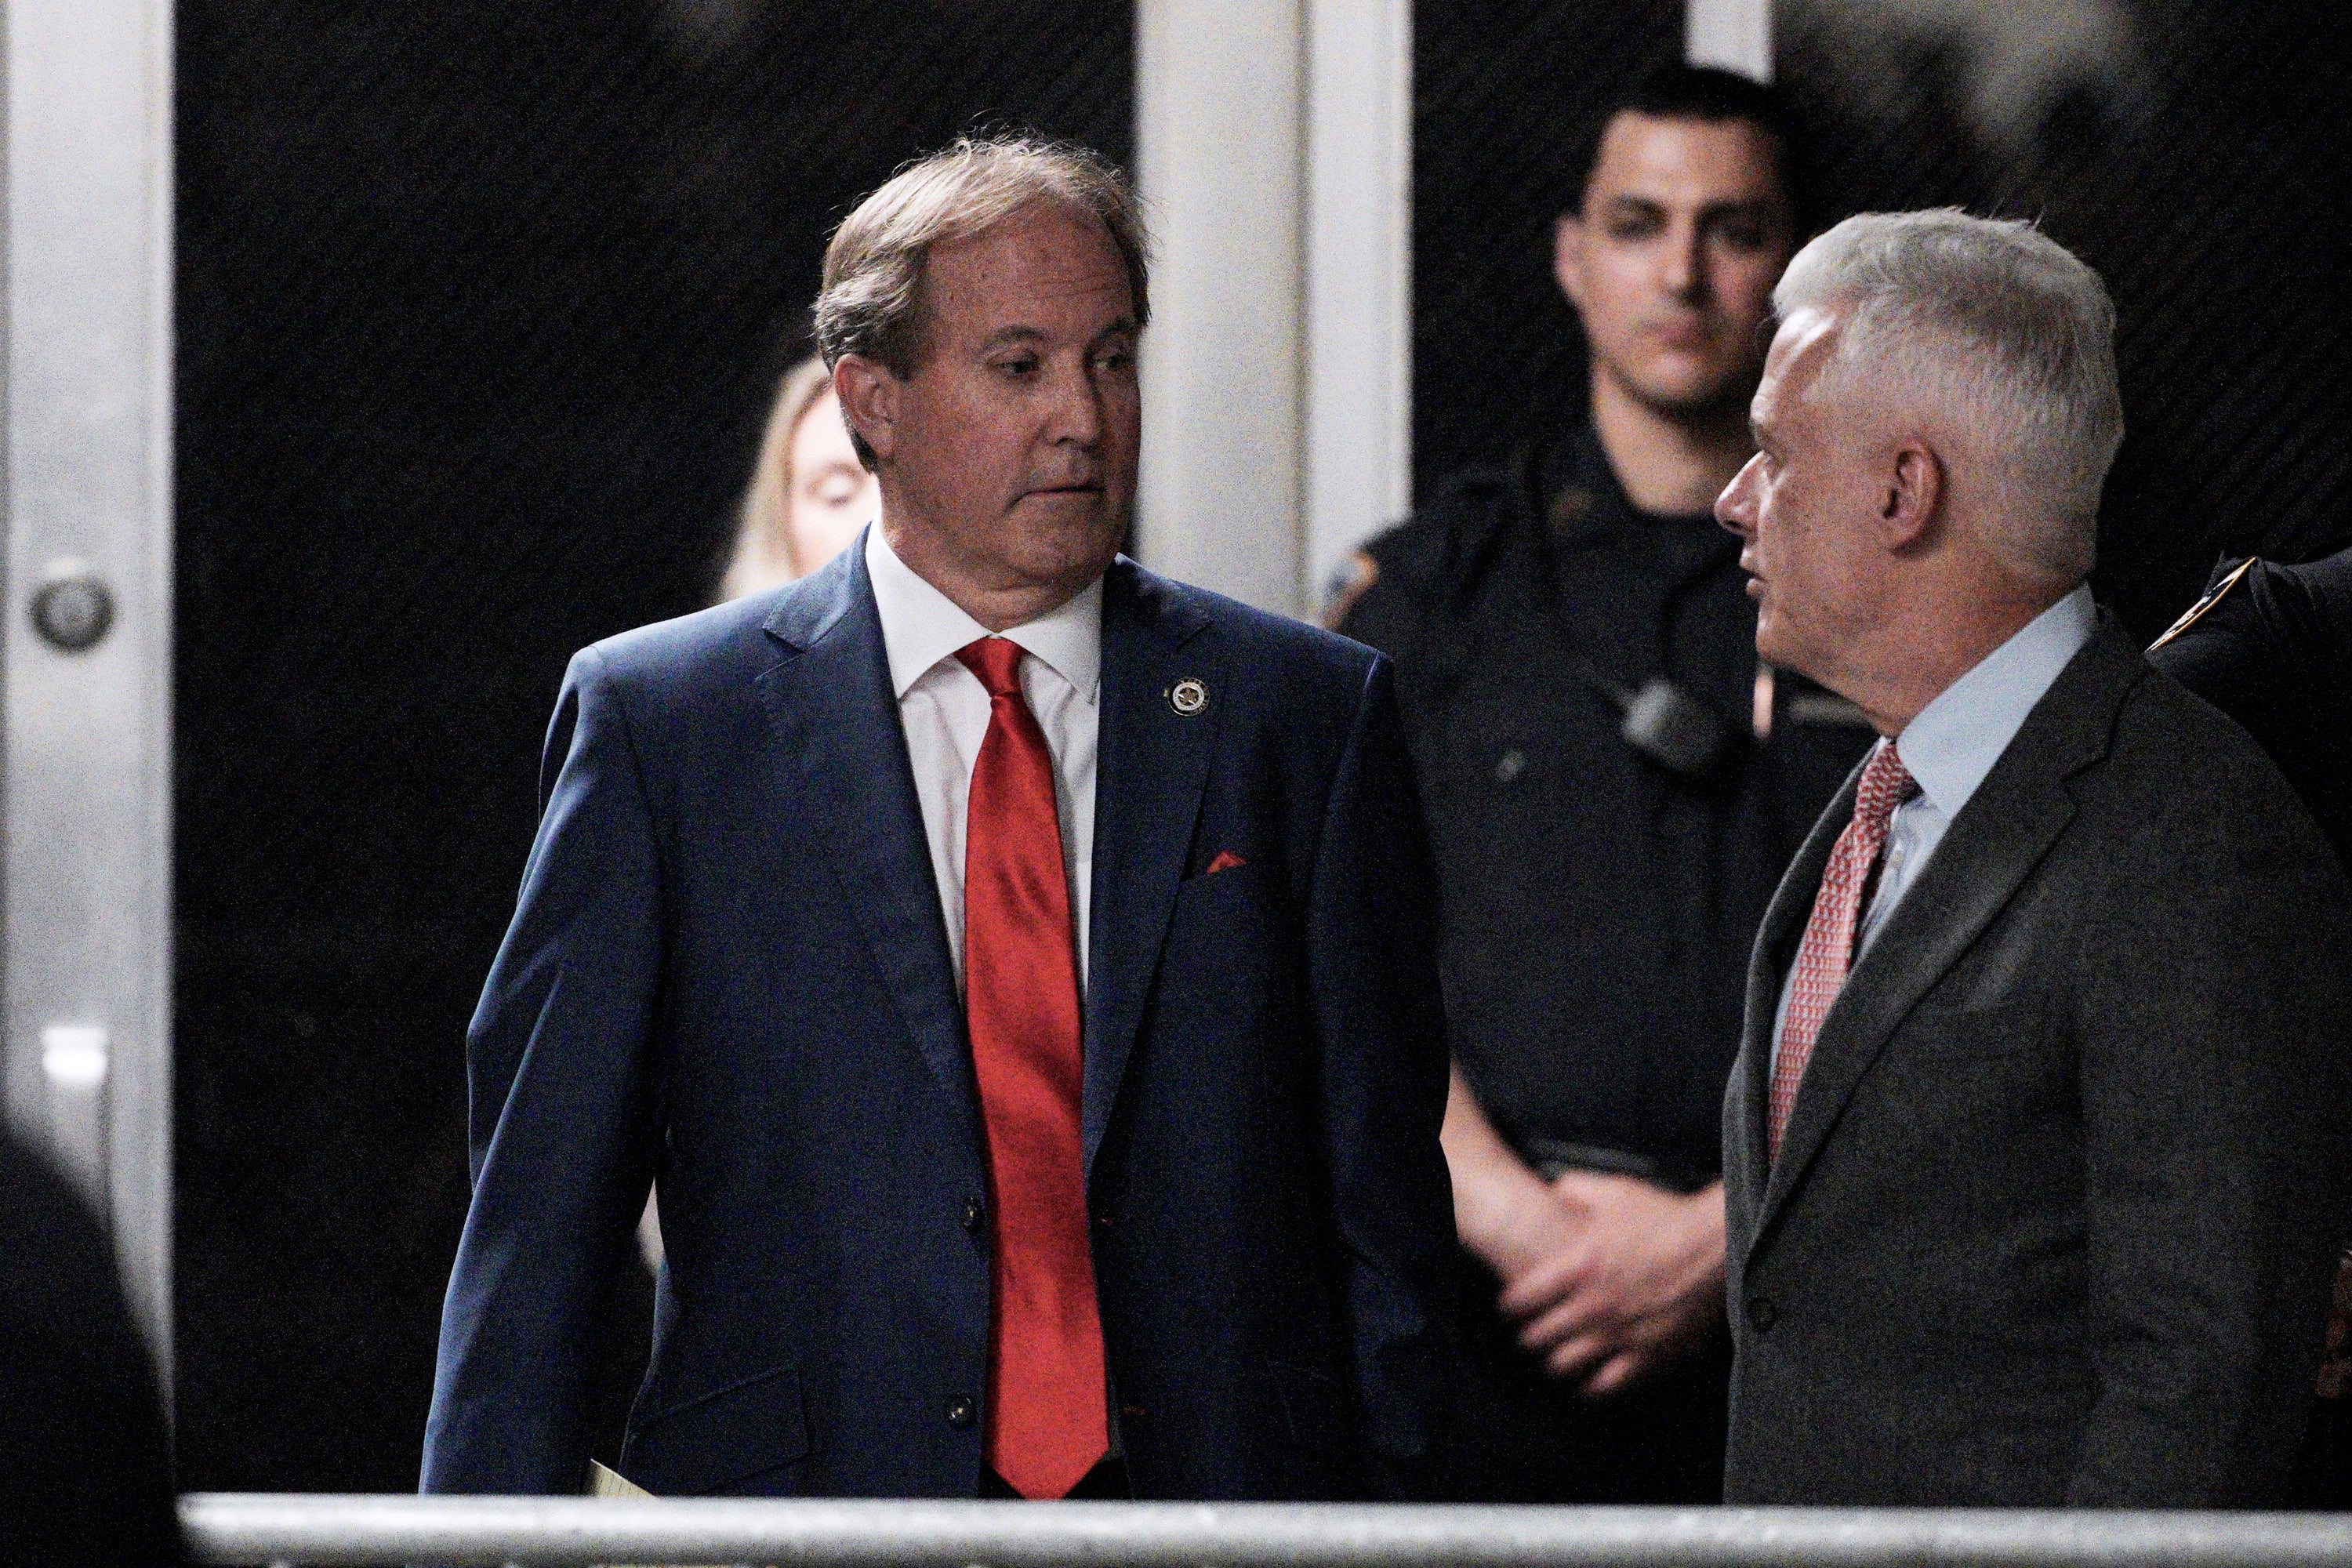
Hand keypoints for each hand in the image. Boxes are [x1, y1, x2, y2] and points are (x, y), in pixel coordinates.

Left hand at [1495, 1173, 1726, 1395]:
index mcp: (1579, 1267)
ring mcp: (1620, 1333)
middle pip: (1537, 1337)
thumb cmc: (1666, 1217)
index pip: (1520, 1300)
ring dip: (1553, 1363)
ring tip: (1551, 1360)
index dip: (1508, 1306)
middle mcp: (1594, 1304)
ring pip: (1565, 1365)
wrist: (1715, 1246)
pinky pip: (1608, 1384)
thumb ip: (1574, 1190)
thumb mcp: (1614, 1192)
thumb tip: (1552, 1189)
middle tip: (1526, 1336)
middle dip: (1526, 1337)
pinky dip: (1591, 1387)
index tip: (1507, 1309)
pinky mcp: (1649, 1355)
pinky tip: (1585, 1384)